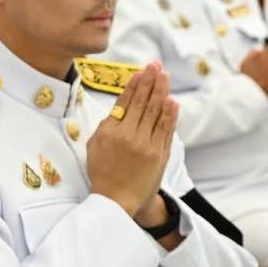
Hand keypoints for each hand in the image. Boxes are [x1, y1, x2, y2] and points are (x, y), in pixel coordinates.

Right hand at [86, 62, 178, 218]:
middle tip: (156, 66)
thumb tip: (121, 106)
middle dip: (150, 81)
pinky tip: (172, 101)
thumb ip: (106, 125)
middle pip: (143, 103)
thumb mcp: (95, 146)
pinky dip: (170, 114)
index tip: (141, 71)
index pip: (125, 102)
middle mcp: (129, 136)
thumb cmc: (103, 172)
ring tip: (165, 76)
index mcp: (110, 133)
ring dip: (161, 92)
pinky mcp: (159, 154)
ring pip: (156, 112)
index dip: (134, 85)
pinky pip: (166, 129)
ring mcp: (146, 145)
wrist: (117, 200)